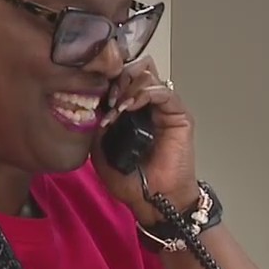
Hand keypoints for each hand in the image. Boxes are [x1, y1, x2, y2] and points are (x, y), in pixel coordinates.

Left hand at [90, 54, 198, 225]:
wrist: (154, 200)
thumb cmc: (131, 181)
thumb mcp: (100, 151)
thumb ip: (96, 127)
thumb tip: (90, 105)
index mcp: (132, 109)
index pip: (122, 77)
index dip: (107, 79)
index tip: (94, 94)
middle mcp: (149, 104)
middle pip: (136, 68)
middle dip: (118, 77)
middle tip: (108, 97)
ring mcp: (164, 107)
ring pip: (148, 74)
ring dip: (128, 86)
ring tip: (117, 106)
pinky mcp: (178, 115)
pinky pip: (163, 91)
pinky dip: (143, 93)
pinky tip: (128, 108)